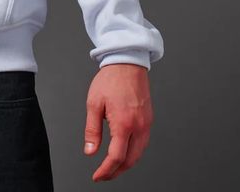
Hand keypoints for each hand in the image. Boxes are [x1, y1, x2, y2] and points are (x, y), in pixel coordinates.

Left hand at [83, 63, 153, 181]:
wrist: (127, 63)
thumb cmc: (110, 80)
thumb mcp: (94, 103)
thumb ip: (92, 130)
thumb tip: (90, 151)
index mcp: (124, 123)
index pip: (116, 157)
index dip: (106, 171)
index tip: (97, 176)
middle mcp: (138, 126)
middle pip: (130, 160)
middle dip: (116, 172)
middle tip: (104, 175)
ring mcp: (146, 124)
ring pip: (139, 154)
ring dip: (126, 164)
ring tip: (112, 167)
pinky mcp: (149, 120)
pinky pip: (142, 144)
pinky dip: (133, 153)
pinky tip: (124, 152)